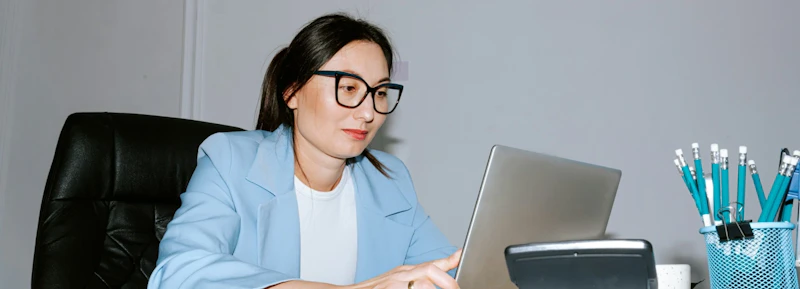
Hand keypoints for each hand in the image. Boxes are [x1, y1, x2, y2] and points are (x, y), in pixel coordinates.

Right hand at [347, 248, 461, 288]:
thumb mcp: (393, 280)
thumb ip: (414, 277)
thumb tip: (429, 281)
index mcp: (403, 272)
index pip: (430, 264)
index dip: (448, 260)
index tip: (461, 255)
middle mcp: (399, 275)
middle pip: (430, 271)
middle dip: (447, 281)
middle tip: (456, 288)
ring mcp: (393, 284)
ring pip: (423, 283)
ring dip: (432, 288)